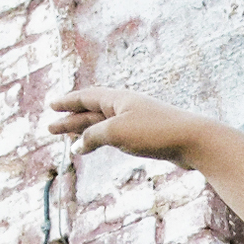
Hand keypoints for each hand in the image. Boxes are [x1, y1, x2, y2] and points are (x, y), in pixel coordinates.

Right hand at [49, 87, 213, 161]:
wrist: (193, 140)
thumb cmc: (155, 132)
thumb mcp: (116, 132)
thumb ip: (93, 135)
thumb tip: (77, 145)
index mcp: (117, 98)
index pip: (86, 97)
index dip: (67, 102)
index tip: (51, 105)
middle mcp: (125, 106)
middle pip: (91, 111)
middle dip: (70, 120)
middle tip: (50, 129)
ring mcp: (135, 121)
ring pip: (102, 124)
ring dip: (83, 131)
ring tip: (67, 139)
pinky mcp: (145, 136)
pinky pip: (114, 135)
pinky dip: (100, 140)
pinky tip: (95, 147)